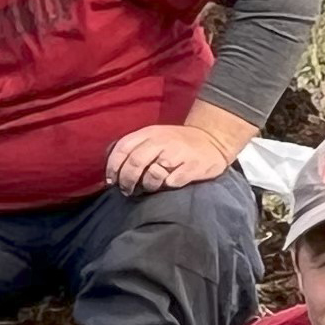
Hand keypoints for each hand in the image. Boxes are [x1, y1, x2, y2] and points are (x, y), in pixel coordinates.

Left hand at [105, 125, 233, 194]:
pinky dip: (167, 186)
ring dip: (147, 186)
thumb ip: (134, 150)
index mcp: (149, 133)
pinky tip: (169, 185)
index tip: (112, 181)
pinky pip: (173, 181)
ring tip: (149, 188)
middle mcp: (162, 141)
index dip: (113, 167)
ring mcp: (178, 153)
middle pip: (135, 162)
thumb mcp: (154, 138)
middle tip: (127, 191)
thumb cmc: (177, 144)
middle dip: (127, 180)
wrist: (212, 139)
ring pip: (153, 174)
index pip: (122, 148)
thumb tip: (112, 174)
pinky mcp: (192, 166)